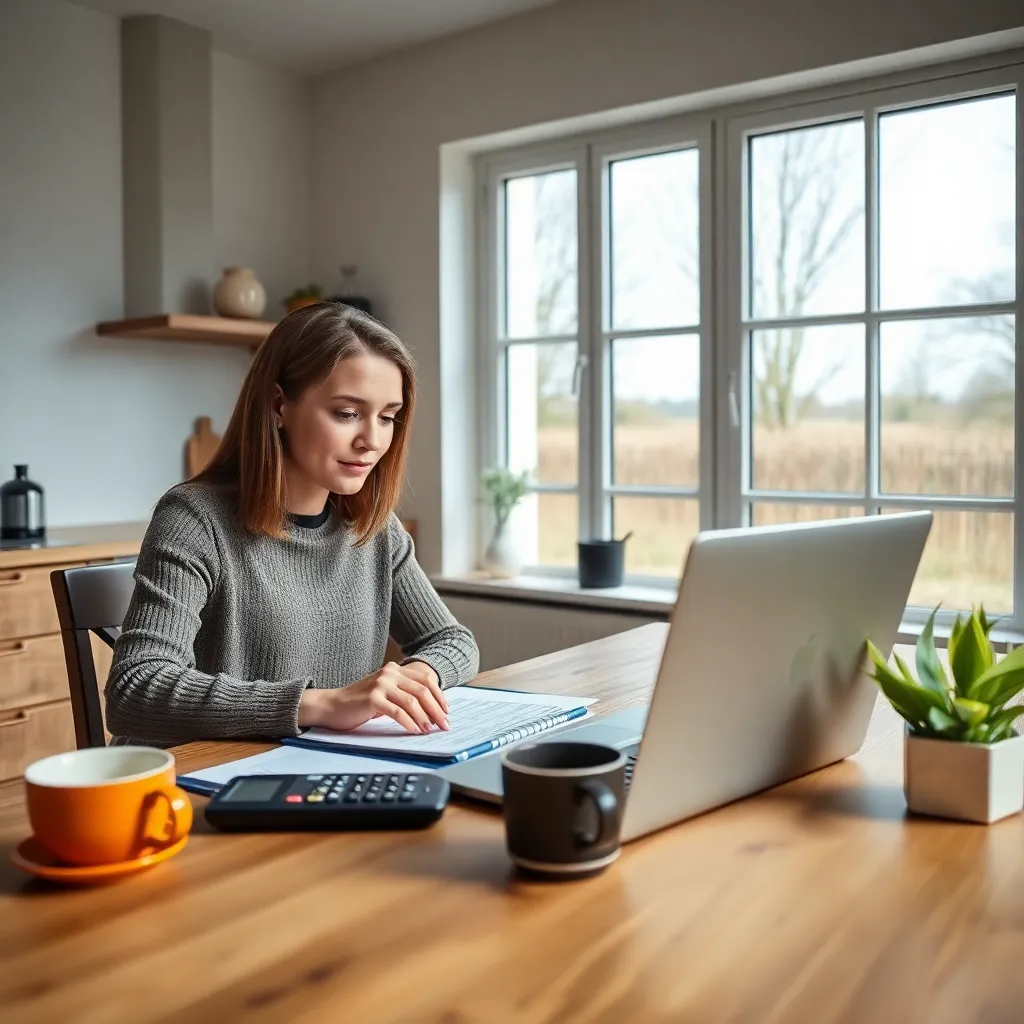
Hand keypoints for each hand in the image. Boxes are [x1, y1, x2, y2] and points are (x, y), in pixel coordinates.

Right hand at [299, 662, 448, 734]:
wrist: (332, 705)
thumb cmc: (360, 703)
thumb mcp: (385, 693)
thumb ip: (404, 694)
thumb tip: (431, 710)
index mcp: (395, 669)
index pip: (426, 680)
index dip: (439, 696)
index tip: (446, 711)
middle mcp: (390, 673)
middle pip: (422, 690)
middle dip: (436, 709)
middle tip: (444, 724)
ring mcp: (381, 684)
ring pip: (412, 701)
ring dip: (425, 717)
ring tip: (430, 730)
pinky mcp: (372, 698)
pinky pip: (397, 711)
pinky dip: (409, 722)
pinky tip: (415, 730)